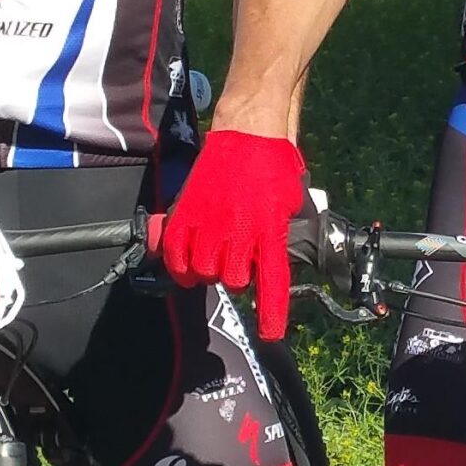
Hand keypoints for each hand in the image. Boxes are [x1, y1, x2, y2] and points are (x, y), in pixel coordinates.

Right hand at [158, 129, 307, 339]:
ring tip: (213, 261)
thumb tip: (269, 261)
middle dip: (237, 280)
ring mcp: (210, 222)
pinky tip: (185, 265)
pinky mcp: (186, 212)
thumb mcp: (291, 205)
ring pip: (204, 271)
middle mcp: (240, 231)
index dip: (271, 313)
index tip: (270, 334)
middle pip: (234, 281)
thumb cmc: (274, 166)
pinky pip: (174, 253)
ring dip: (208, 273)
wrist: (249, 132)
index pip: (272, 282)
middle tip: (237, 264)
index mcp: (270, 231)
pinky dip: (178, 265)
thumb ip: (280, 236)